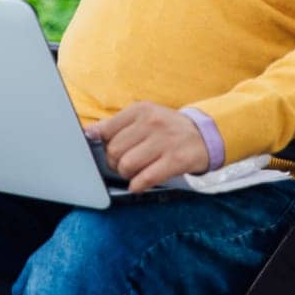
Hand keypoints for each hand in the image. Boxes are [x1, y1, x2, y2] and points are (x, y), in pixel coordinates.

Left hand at [84, 102, 210, 193]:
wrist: (205, 134)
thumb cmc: (168, 128)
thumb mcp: (144, 117)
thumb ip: (116, 124)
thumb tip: (89, 132)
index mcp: (141, 110)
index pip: (106, 130)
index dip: (104, 145)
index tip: (110, 150)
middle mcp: (152, 123)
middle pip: (114, 150)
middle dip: (115, 163)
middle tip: (123, 164)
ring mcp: (165, 141)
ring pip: (127, 165)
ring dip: (126, 174)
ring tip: (133, 173)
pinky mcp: (176, 159)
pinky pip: (146, 177)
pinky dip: (138, 185)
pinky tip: (139, 184)